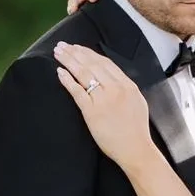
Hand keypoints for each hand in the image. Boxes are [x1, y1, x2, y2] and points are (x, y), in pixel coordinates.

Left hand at [53, 43, 154, 171]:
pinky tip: (59, 72)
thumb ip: (125, 88)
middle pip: (92, 64)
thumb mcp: (137, 102)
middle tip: (62, 46)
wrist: (136, 149)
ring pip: (83, 74)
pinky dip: (67, 80)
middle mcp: (116, 89)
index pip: (105, 62)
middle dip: (75, 53)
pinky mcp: (92, 112)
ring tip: (58, 54)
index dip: (88, 53)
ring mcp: (104, 100)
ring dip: (69, 61)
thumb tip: (112, 78)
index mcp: (128, 85)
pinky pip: (77, 91)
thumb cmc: (136, 130)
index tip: (77, 47)